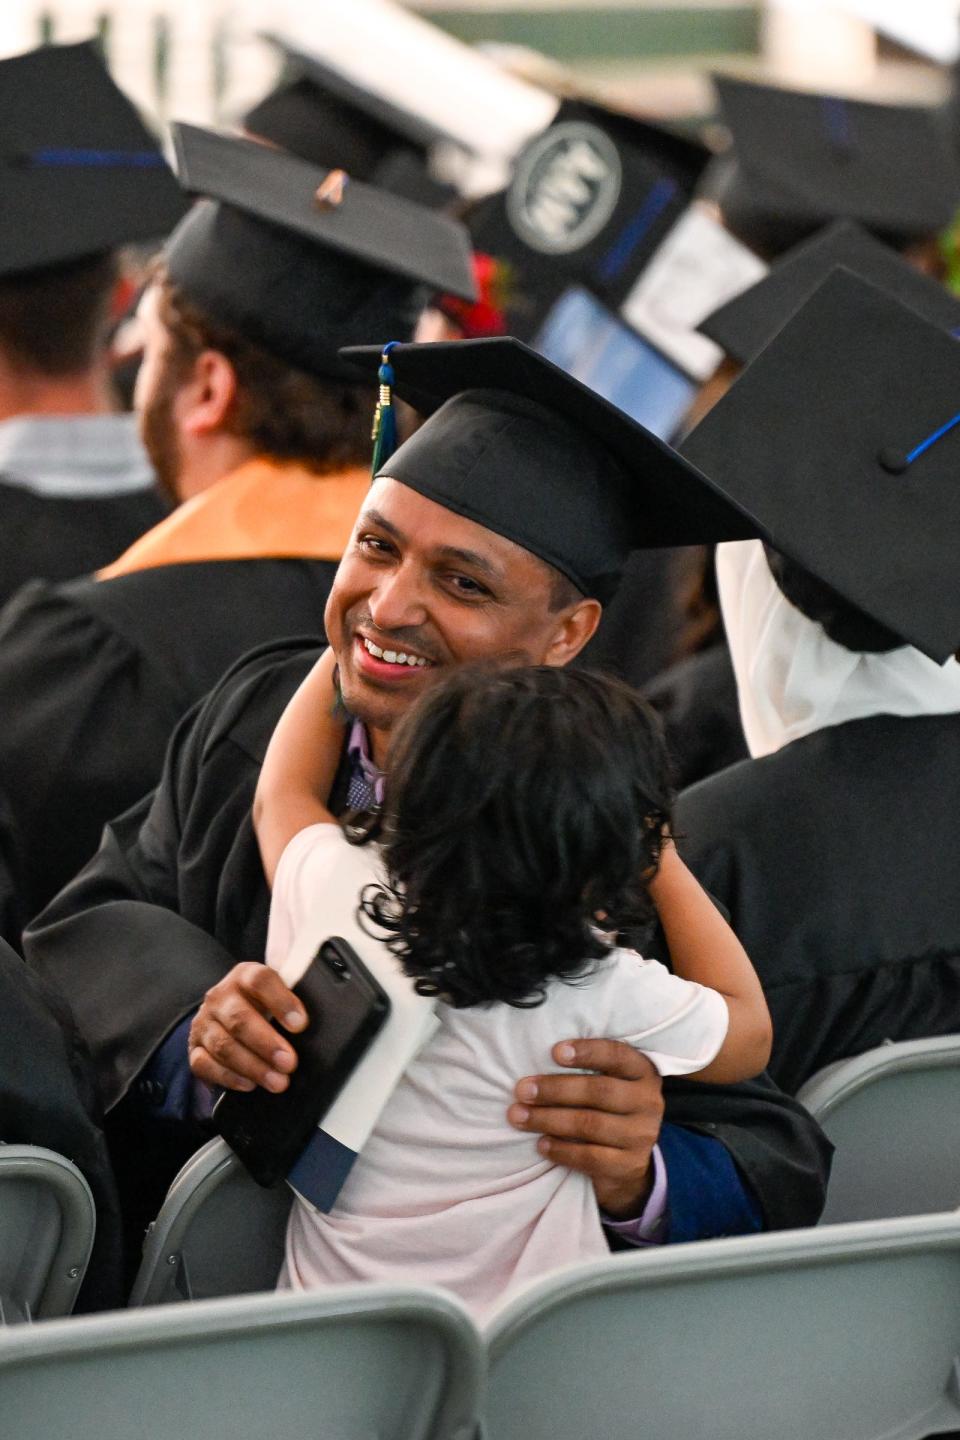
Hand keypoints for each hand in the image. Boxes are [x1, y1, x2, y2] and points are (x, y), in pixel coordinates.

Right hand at [188, 962, 306, 1092]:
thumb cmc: (263, 1005)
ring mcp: (203, 1023)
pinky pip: (205, 1065)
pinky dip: (229, 1077)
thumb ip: (293, 997)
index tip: (300, 1024)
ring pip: (223, 1045)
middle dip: (266, 1044)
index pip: (260, 981)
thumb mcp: (279, 993)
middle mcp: (220, 997)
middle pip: (239, 1018)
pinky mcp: (194, 1049)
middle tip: (289, 1063)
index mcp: (244, 976)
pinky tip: (250, 1085)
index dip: (281, 1001)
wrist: (228, 1013)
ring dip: (253, 1066)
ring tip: (278, 1081)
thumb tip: (309, 1020)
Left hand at [507, 1039, 663, 1217]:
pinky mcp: (629, 1165)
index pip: (618, 1056)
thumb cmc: (607, 1107)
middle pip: (599, 1091)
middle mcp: (648, 1102)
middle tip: (522, 1089)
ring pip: (590, 1125)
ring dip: (549, 1119)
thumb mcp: (611, 1081)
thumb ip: (589, 1068)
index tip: (555, 1052)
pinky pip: (591, 1157)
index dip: (588, 1052)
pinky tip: (541, 1144)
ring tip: (519, 1116)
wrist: (629, 1160)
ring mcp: (641, 1136)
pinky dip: (562, 1150)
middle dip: (555, 1089)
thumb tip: (539, 1055)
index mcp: (642, 1073)